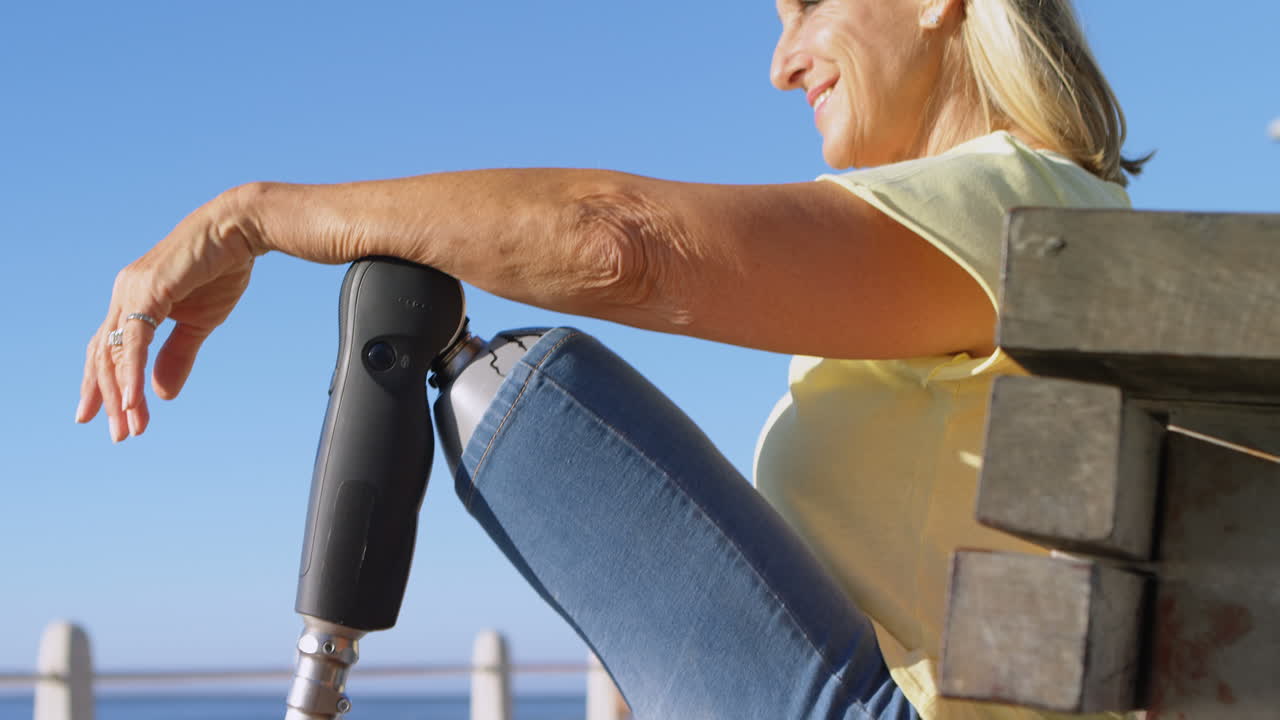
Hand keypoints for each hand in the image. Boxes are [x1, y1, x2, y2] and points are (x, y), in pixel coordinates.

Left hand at [76, 186, 261, 441]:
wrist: (239, 231)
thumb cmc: (222, 269)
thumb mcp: (200, 323)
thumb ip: (177, 355)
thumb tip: (160, 394)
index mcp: (133, 300)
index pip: (110, 350)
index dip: (107, 385)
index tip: (110, 419)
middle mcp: (124, 295)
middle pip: (103, 356)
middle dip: (108, 399)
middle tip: (118, 435)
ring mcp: (131, 291)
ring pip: (114, 353)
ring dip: (120, 395)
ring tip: (128, 427)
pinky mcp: (147, 292)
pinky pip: (133, 342)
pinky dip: (131, 374)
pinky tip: (133, 402)